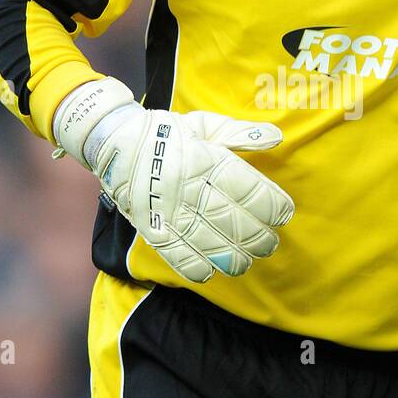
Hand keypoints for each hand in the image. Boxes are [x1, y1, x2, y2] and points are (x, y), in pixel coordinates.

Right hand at [53, 77, 293, 281]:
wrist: (113, 140)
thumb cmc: (167, 132)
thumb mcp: (204, 124)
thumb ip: (240, 133)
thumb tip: (276, 136)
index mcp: (204, 158)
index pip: (246, 187)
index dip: (271, 204)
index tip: (284, 213)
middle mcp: (187, 186)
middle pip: (231, 218)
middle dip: (257, 235)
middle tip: (270, 243)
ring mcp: (167, 208)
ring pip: (206, 240)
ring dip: (232, 256)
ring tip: (248, 261)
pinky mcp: (150, 225)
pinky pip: (173, 252)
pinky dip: (193, 267)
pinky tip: (210, 273)